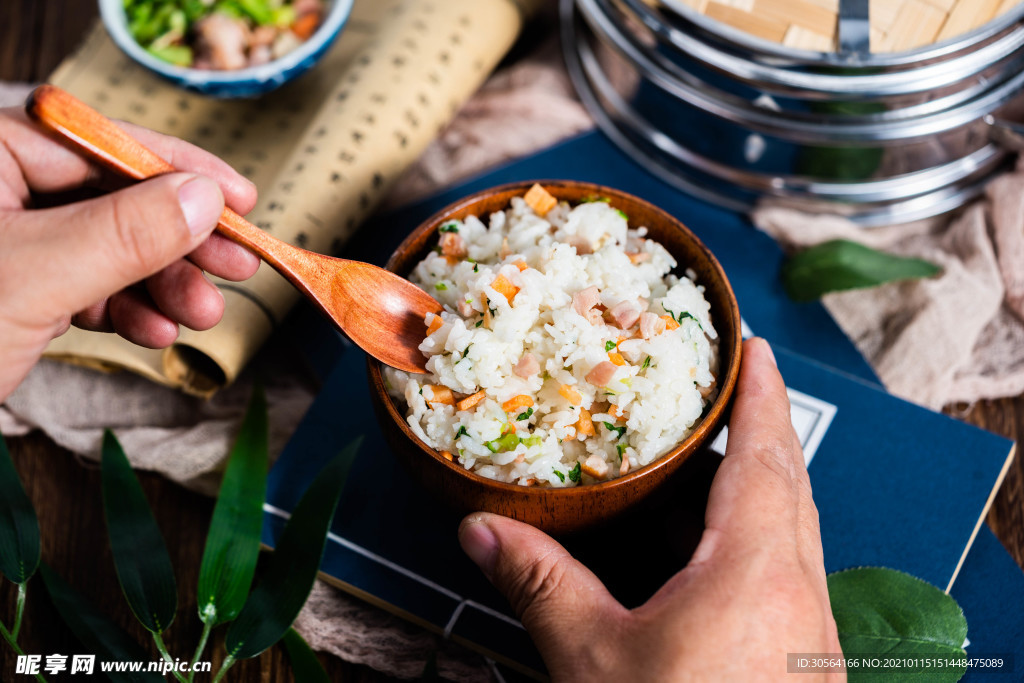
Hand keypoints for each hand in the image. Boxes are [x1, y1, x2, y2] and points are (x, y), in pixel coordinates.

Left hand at [0, 107, 259, 401]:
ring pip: (106, 249)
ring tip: (199, 316)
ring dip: (160, 287)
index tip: (239, 199)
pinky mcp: (12, 288)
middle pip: (114, 199)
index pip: (100, 142)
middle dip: (177, 243)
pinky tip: (154, 333)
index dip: (179, 170)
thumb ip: (125, 232)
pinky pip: (84, 286)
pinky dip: (124, 311)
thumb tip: (203, 198)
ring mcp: (7, 241)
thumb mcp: (35, 277)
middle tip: (236, 268)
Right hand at [458, 338, 841, 680]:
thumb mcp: (594, 658)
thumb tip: (481, 532)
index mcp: (756, 566)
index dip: (760, 393)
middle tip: (722, 392)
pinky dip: (749, 539)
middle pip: (786, 483)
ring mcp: (805, 627)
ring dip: (755, 485)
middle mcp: (797, 589)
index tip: (753, 346)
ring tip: (706, 463)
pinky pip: (782, 571)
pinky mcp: (799, 658)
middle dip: (757, 430)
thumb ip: (541, 583)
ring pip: (788, 529)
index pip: (767, 452)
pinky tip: (704, 555)